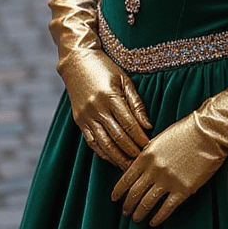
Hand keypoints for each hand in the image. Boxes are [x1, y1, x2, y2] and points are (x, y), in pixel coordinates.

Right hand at [64, 48, 151, 169]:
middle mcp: (97, 108)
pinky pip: (92, 142)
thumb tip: (148, 126)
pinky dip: (103, 153)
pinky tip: (113, 159)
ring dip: (118, 158)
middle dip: (132, 152)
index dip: (141, 139)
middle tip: (143, 162)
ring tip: (130, 167)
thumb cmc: (106, 68)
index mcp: (110, 97)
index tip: (151, 148)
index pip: (129, 125)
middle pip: (118, 138)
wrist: (76, 62)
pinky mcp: (79, 120)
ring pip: (104, 144)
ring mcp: (86, 116)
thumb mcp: (125, 80)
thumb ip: (136, 103)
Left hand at [111, 114, 225, 225]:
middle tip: (125, 212)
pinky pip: (167, 208)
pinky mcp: (183, 190)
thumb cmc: (187, 131)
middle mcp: (154, 171)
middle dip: (127, 205)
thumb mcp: (160, 139)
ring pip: (147, 203)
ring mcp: (168, 181)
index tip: (115, 199)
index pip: (126, 179)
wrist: (209, 133)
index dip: (118, 191)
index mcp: (146, 156)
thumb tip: (139, 166)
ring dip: (140, 213)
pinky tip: (153, 222)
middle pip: (134, 193)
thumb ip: (148, 154)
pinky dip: (158, 217)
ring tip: (136, 219)